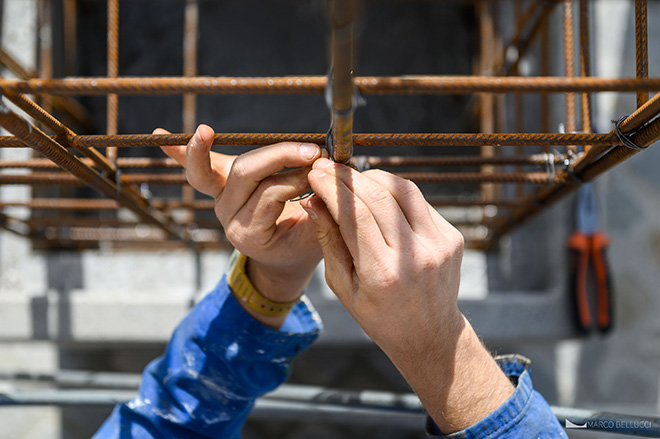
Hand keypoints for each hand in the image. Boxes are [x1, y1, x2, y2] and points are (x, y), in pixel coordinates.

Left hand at [159, 125, 322, 325]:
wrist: (283, 257)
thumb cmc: (305, 245)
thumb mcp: (319, 236)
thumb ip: (322, 212)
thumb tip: (324, 178)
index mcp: (251, 234)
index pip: (271, 195)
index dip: (296, 179)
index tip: (322, 168)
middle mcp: (229, 216)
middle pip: (244, 175)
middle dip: (278, 156)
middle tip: (312, 151)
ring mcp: (220, 199)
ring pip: (207, 172)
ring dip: (202, 149)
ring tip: (203, 131)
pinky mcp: (219, 183)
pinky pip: (196, 170)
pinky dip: (179, 153)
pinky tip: (158, 134)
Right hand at [301, 158, 512, 432]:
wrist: (429, 334)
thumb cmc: (378, 314)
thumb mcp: (343, 286)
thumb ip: (329, 240)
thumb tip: (313, 199)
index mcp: (382, 274)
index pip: (354, 215)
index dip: (332, 187)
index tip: (315, 172)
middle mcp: (414, 256)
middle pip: (378, 196)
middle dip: (348, 177)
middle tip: (327, 167)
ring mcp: (438, 244)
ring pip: (402, 190)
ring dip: (373, 177)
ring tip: (351, 178)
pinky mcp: (451, 236)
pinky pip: (418, 201)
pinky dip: (394, 191)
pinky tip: (377, 194)